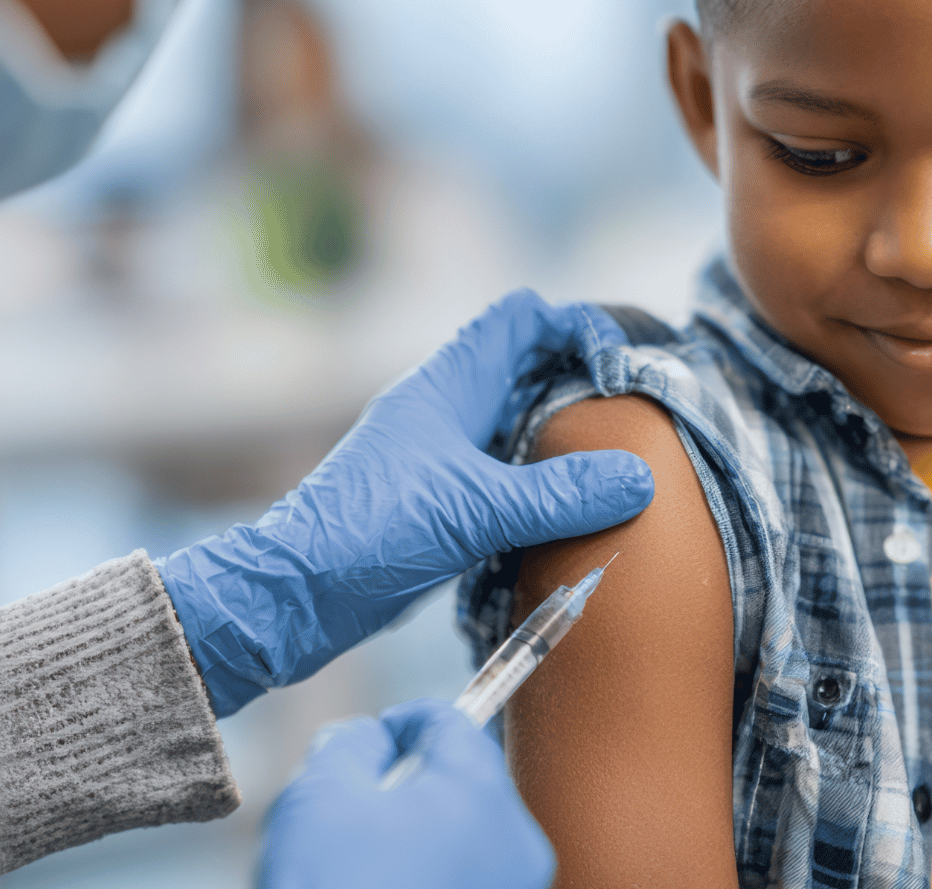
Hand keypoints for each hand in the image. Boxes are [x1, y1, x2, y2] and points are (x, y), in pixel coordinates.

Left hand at [159, 291, 652, 714]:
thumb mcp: (477, 511)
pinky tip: (568, 516)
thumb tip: (638, 478)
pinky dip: (538, 482)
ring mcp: (437, 455)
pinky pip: (501, 473)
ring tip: (615, 468)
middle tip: (636, 419)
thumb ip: (559, 494)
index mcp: (448, 384)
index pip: (522, 318)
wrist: (292, 596)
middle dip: (581, 383)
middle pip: (526, 367)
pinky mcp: (435, 501)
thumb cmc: (370, 535)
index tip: (622, 368)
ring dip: (562, 436)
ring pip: (514, 422)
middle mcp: (443, 409)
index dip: (578, 326)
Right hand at [259, 699, 553, 888]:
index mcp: (481, 795)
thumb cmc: (330, 888)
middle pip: (462, 783)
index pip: (450, 724)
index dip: (404, 721)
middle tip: (354, 805)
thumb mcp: (319, 794)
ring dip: (416, 833)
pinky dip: (426, 876)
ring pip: (463, 836)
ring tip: (356, 861)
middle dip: (409, 784)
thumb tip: (369, 741)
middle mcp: (515, 845)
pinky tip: (376, 886)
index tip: (374, 737)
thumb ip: (350, 744)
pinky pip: (464, 879)